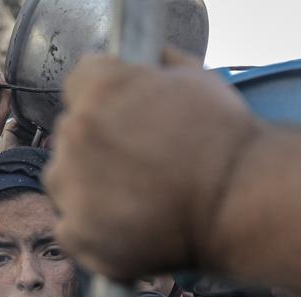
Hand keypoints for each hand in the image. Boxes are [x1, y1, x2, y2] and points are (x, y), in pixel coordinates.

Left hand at [45, 49, 262, 279]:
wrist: (238, 205)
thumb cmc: (225, 141)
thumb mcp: (197, 80)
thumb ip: (160, 67)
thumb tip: (152, 60)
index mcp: (100, 88)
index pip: (79, 83)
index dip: (104, 99)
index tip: (123, 118)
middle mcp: (77, 133)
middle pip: (70, 134)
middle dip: (96, 145)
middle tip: (137, 165)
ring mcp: (72, 186)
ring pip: (62, 180)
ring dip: (86, 187)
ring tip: (132, 200)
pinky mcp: (77, 233)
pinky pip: (68, 227)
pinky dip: (90, 230)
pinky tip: (124, 228)